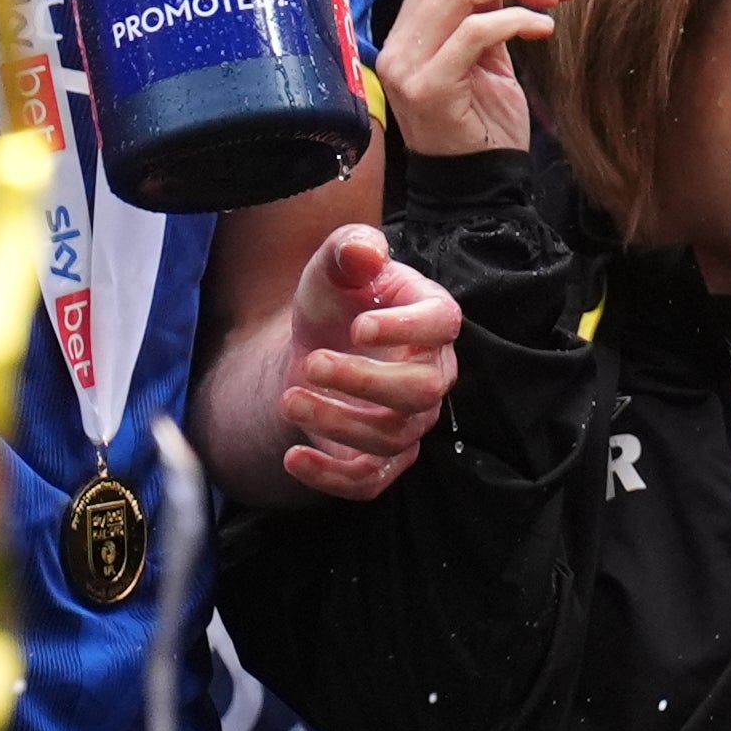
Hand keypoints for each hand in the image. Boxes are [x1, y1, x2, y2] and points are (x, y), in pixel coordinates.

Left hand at [271, 221, 464, 501]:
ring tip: (288, 398)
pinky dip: (332, 476)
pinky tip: (293, 455)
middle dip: (364, 382)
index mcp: (432, 317)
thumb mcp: (336, 265)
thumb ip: (350, 250)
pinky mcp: (381, 457)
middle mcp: (433, 372)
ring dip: (337, 422)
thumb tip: (364, 253)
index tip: (359, 328)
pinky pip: (371, 481)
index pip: (442, 324)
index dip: (407, 330)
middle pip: (420, 391)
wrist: (319, 343)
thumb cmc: (339, 300)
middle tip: (312, 363)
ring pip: (391, 436)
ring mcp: (410, 419)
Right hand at [375, 0, 563, 158]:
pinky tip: (544, 30)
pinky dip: (517, 20)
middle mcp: (399, 43)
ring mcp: (408, 66)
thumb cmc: (486, 121)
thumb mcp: (488, 57)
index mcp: (410, 30)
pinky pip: (473, 33)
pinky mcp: (428, 89)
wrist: (478, 185)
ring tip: (555, 0)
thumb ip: (489, 13)